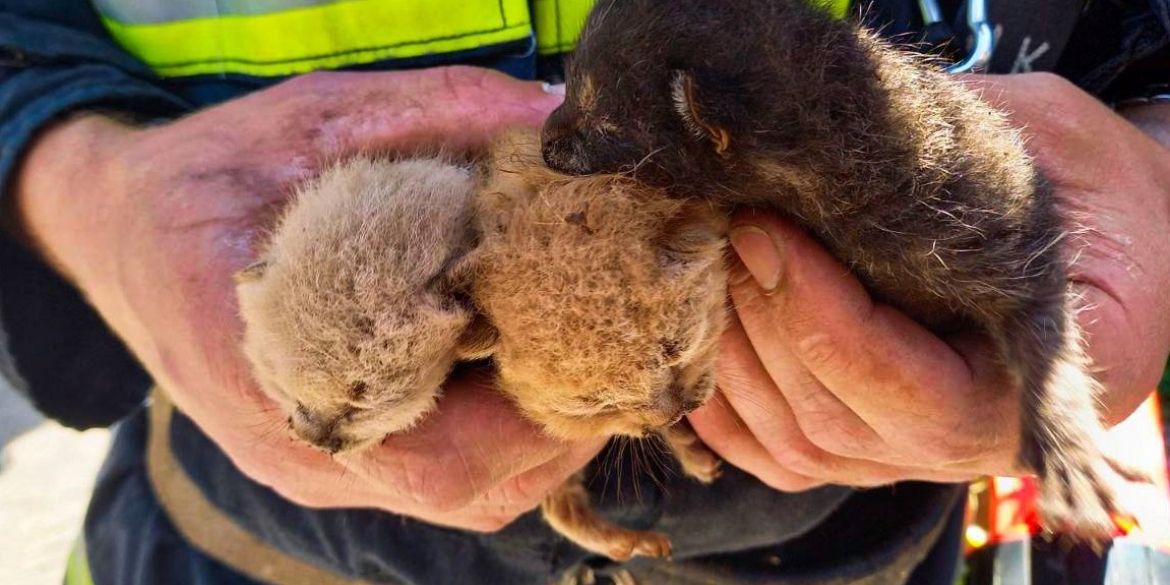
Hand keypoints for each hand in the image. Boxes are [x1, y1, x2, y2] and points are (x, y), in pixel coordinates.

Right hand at [11, 67, 602, 530]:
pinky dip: (502, 429)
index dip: (539, 417)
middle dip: (561, 426)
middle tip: (613, 343)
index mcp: (279, 382)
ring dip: (540, 434)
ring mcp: (318, 461)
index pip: (443, 459)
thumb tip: (550, 118)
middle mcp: (304, 450)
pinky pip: (440, 471)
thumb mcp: (314, 121)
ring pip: (464, 492)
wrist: (122, 228)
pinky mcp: (334, 451)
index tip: (595, 342)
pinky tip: (523, 358)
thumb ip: (433, 115)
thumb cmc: (209, 175)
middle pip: (469, 491)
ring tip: (581, 349)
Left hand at [689, 72, 1169, 490]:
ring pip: (791, 444)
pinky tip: (694, 341)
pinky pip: (773, 456)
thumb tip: (822, 162)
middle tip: (722, 230)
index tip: (762, 228)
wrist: (1107, 241)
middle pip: (829, 417)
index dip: (815, 308)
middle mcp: (969, 449)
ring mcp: (908, 457)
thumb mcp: (1060, 149)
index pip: (903, 384)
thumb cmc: (1095, 192)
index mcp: (1032, 389)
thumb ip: (965, 161)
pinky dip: (721, 410)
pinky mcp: (862, 449)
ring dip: (729, 358)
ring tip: (703, 269)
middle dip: (760, 319)